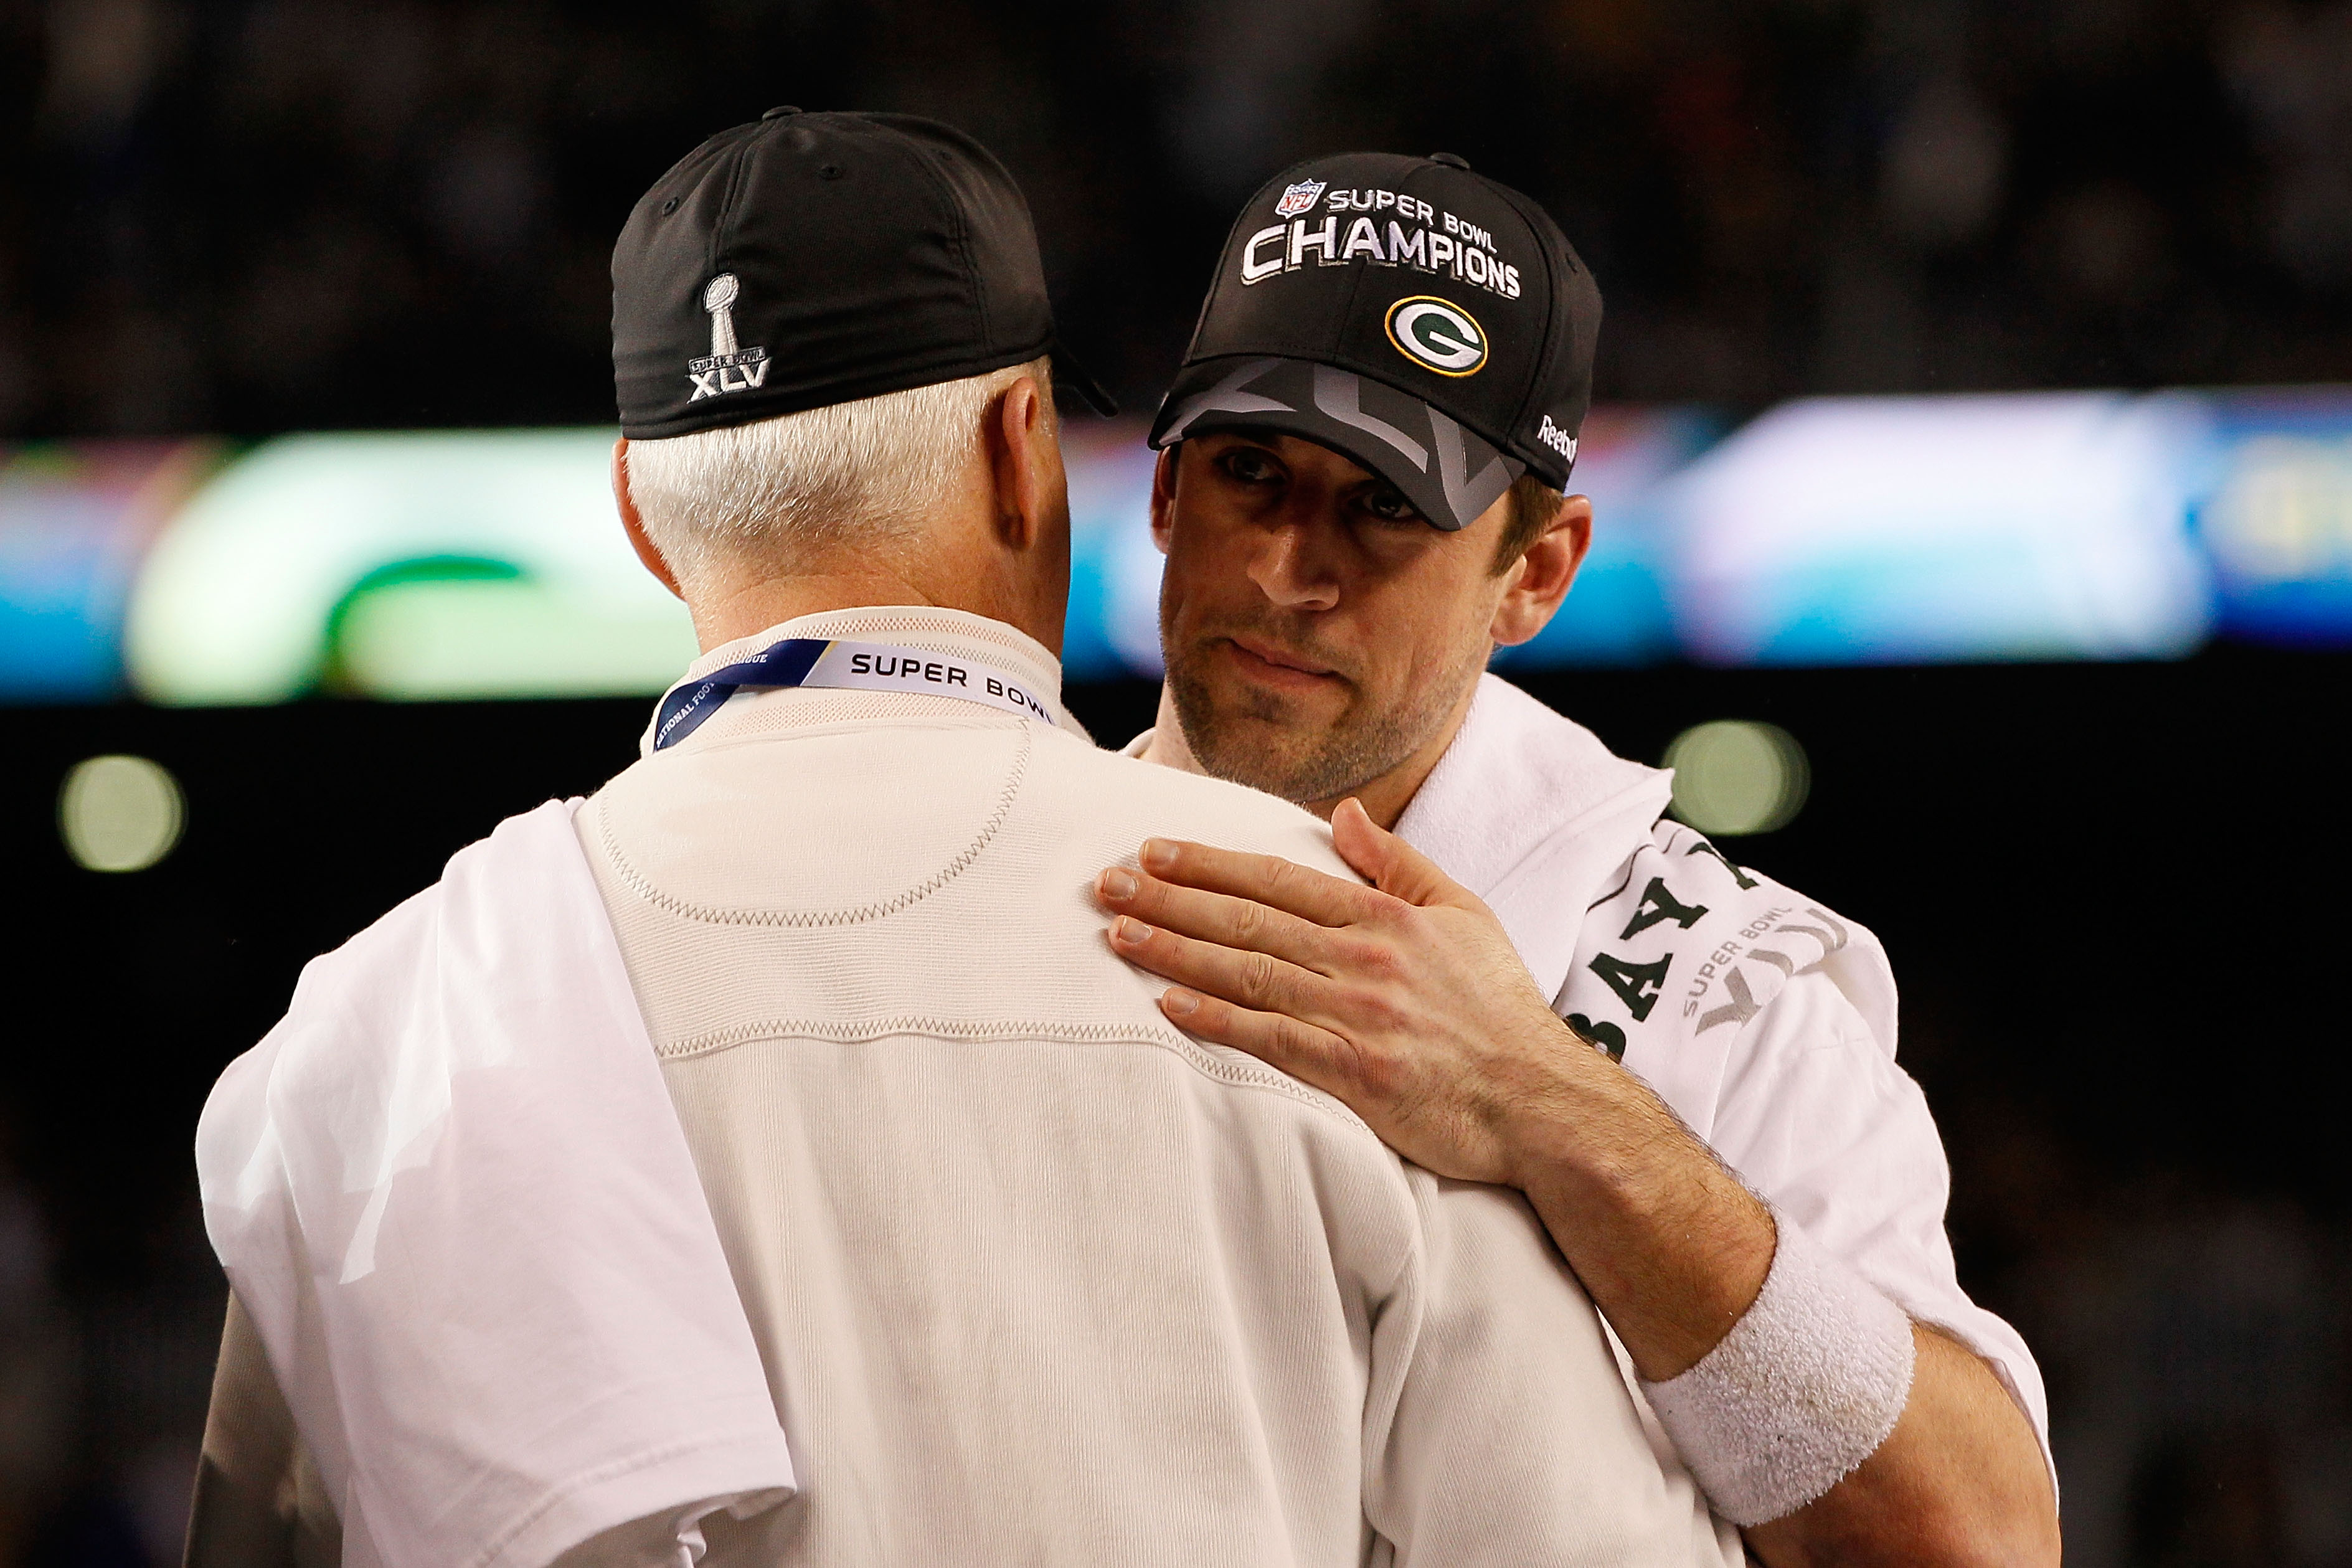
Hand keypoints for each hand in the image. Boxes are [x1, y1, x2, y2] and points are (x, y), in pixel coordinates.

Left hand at [1094, 797, 1593, 1189]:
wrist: (1540, 1101)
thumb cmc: (1500, 1009)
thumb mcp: (1463, 914)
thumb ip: (1397, 863)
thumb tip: (1343, 815)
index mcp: (1385, 917)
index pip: (1278, 878)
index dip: (1209, 862)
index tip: (1154, 850)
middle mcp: (1364, 959)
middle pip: (1247, 919)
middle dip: (1170, 897)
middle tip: (1107, 883)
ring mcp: (1357, 1016)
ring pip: (1248, 973)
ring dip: (1176, 950)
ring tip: (1119, 932)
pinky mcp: (1355, 1074)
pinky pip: (1271, 1040)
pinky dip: (1217, 1021)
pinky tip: (1168, 1005)